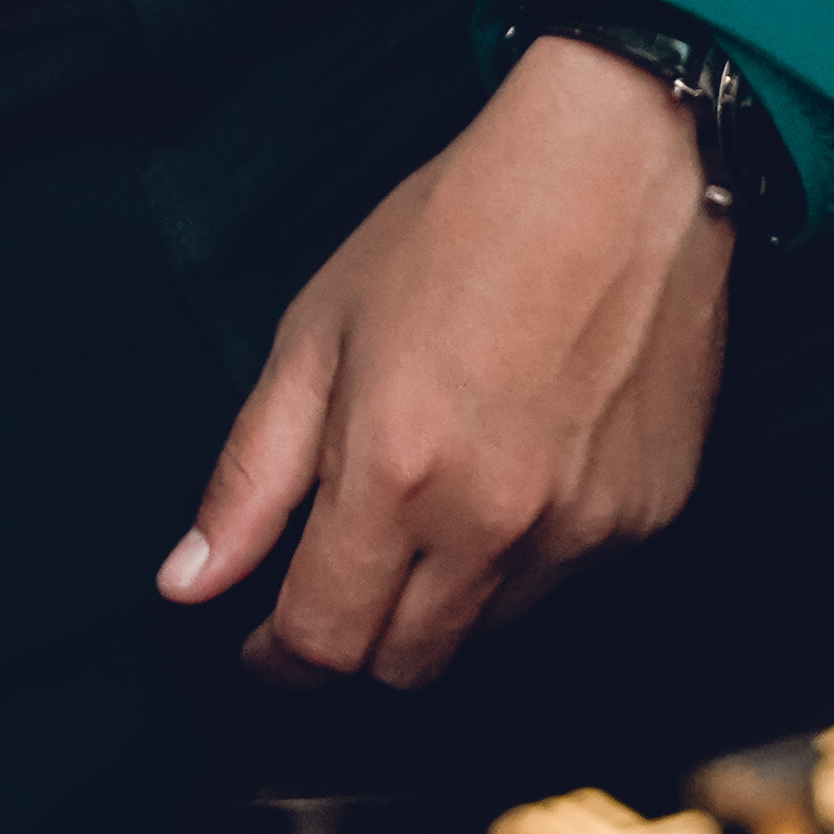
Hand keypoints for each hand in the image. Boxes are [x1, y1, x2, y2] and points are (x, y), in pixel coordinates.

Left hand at [155, 37, 731, 690]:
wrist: (619, 166)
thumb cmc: (456, 227)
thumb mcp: (319, 330)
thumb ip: (251, 475)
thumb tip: (186, 587)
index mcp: (397, 476)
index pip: (323, 645)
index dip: (279, 658)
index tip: (264, 639)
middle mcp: (494, 526)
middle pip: (404, 666)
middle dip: (355, 637)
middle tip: (341, 569)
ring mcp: (582, 530)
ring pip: (485, 634)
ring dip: (441, 601)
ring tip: (436, 495)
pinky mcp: (647, 518)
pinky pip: (563, 582)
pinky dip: (524, 555)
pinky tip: (519, 463)